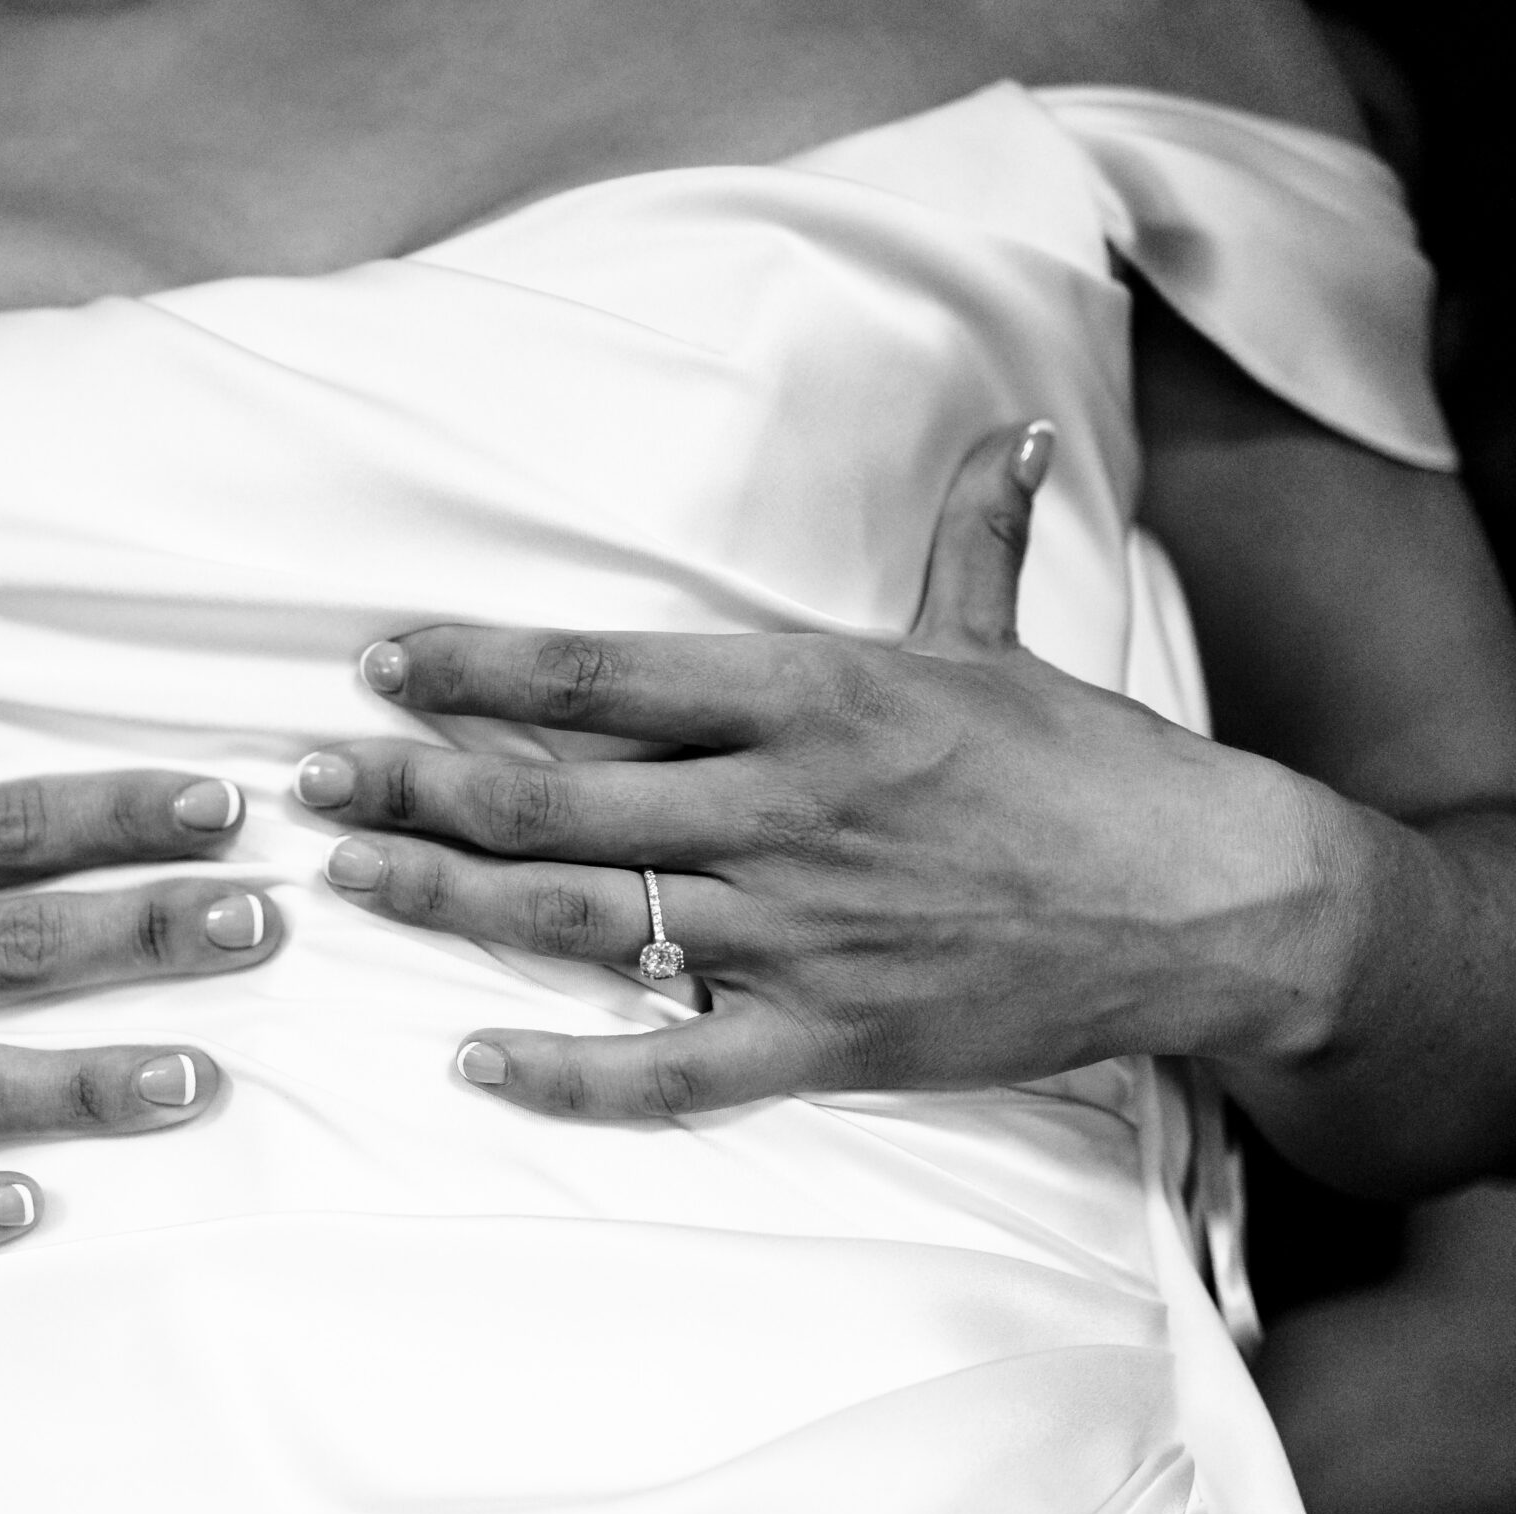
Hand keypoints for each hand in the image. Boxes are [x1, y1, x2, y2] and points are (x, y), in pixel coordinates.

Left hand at [295, 422, 1325, 1116]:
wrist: (1208, 902)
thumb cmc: (1093, 766)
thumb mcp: (1006, 645)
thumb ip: (970, 540)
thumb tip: (1007, 436)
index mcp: (814, 696)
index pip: (603, 671)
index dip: (475, 667)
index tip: (380, 669)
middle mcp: (783, 807)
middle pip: (554, 797)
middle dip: (414, 789)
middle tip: (308, 788)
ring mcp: (798, 930)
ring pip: (581, 918)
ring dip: (449, 901)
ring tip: (348, 886)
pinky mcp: (830, 1037)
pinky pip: (671, 1068)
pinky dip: (568, 1075)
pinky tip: (477, 1066)